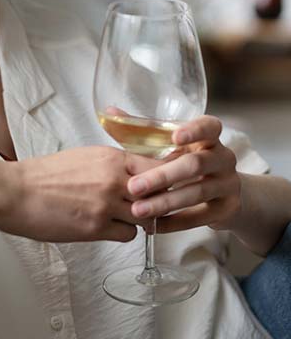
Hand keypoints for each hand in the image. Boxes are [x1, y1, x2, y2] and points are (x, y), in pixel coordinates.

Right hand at [10, 146, 161, 242]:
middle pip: (158, 193)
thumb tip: (131, 173)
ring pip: (146, 216)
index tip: (161, 185)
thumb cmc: (44, 175)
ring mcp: (106, 204)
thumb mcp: (83, 157)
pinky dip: (122, 232)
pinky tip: (108, 227)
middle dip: (156, 201)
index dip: (163, 178)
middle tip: (149, 205)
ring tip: (122, 216)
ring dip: (139, 218)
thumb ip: (111, 164)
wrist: (17, 192)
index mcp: (110, 157)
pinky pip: (129, 234)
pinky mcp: (97, 228)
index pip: (157, 167)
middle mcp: (113, 179)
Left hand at [126, 115, 241, 232]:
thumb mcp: (168, 145)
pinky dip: (175, 222)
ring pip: (196, 192)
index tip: (175, 137)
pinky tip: (154, 225)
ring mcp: (228, 184)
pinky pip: (199, 217)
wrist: (222, 193)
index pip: (209, 127)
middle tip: (133, 186)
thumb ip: (141, 130)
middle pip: (195, 164)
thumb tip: (111, 113)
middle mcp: (223, 158)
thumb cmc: (185, 161)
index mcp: (209, 137)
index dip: (194, 131)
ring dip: (164, 202)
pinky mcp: (227, 209)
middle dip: (162, 176)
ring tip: (137, 210)